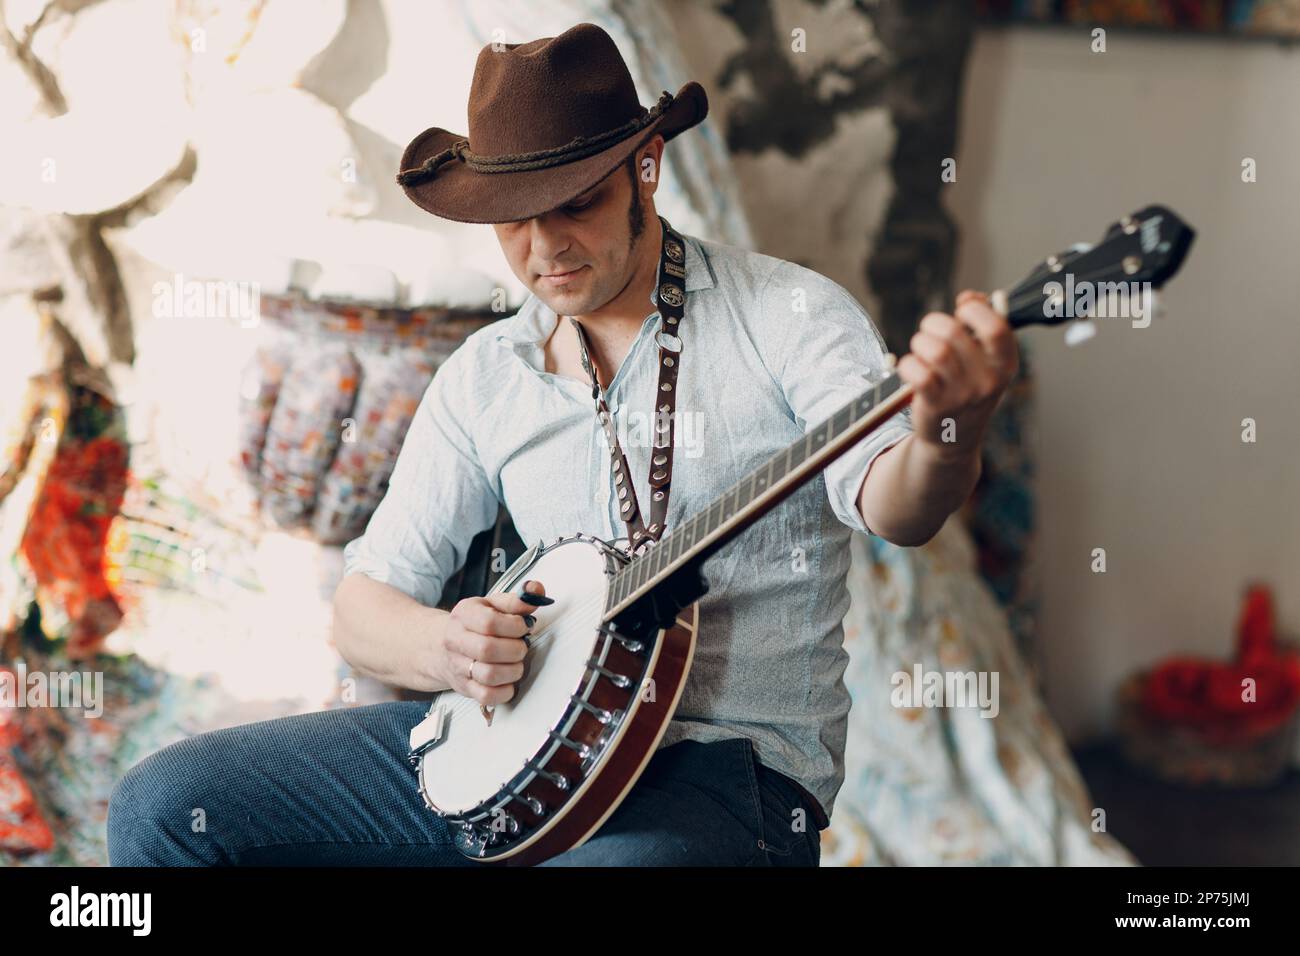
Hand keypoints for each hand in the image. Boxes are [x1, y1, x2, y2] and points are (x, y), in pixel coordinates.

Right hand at [436, 580, 550, 705]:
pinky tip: (509, 680)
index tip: (524, 626)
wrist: (439, 645)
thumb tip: (537, 590)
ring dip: (513, 671)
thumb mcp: (491, 604)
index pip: (488, 622)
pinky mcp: (464, 688)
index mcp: (463, 615)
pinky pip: (487, 696)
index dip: (514, 626)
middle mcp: (456, 641)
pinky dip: (505, 691)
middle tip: (522, 646)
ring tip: (516, 662)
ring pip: (488, 675)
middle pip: (487, 650)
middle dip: (515, 650)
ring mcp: (458, 666)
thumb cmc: (473, 624)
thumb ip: (517, 599)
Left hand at [896, 290, 1018, 460]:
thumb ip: (982, 324)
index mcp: (1005, 364)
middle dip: (933, 323)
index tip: (962, 309)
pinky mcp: (936, 406)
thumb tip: (970, 296)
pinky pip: (917, 372)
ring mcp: (963, 395)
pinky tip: (911, 369)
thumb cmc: (968, 388)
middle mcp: (988, 380)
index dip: (974, 309)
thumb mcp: (984, 360)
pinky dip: (907, 364)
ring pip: (934, 350)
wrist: (953, 439)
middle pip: (953, 332)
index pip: (997, 327)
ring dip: (919, 342)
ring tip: (920, 350)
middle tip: (930, 332)